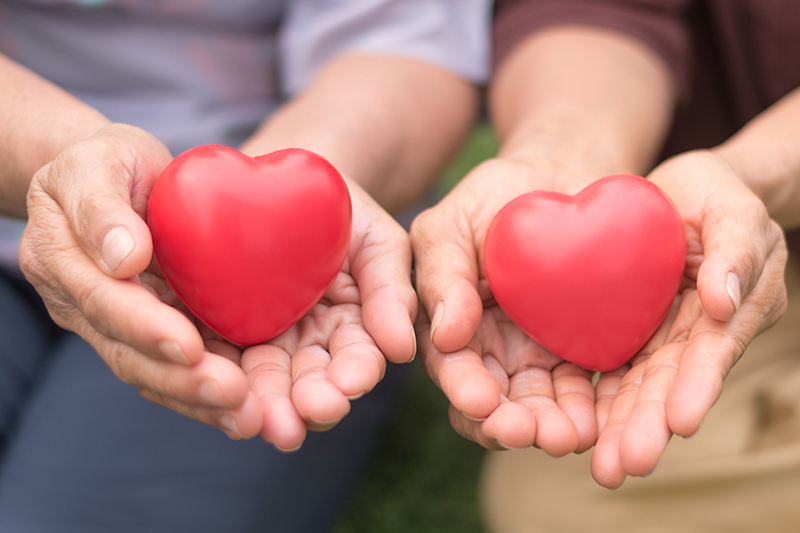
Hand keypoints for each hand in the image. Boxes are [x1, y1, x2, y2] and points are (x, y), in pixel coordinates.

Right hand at [20, 124, 262, 438]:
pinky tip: (246, 409)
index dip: (145, 327)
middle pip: (128, 353)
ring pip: (151, 372)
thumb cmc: (106, 162)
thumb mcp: (97, 161)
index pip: (104, 301)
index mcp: (62, 260)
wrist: (113, 178)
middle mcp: (83, 303)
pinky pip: (173, 368)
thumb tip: (124, 257)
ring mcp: (114, 324)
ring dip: (197, 399)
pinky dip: (204, 393)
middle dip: (180, 379)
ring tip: (246, 416)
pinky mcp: (148, 331)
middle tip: (233, 396)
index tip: (190, 345)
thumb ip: (102, 206)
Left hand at [241, 181, 417, 450]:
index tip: (349, 384)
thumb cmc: (340, 209)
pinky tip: (212, 391)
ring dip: (264, 406)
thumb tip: (403, 351)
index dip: (354, 373)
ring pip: (264, 384)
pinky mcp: (220, 335)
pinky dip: (215, 379)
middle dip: (307, 403)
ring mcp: (265, 343)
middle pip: (309, 383)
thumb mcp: (377, 241)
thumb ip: (392, 291)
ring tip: (261, 423)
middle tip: (304, 417)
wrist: (281, 178)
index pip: (358, 357)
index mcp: (352, 328)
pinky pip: (216, 361)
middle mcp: (309, 347)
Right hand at [411, 158, 597, 453]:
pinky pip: (589, 387)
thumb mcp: (454, 223)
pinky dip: (593, 408)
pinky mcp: (584, 350)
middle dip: (511, 423)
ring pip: (542, 404)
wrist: (563, 174)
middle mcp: (493, 350)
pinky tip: (602, 419)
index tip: (481, 402)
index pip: (453, 367)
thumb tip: (444, 337)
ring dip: (553, 425)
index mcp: (453, 326)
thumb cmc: (497, 194)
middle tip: (530, 433)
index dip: (465, 388)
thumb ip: (441, 274)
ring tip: (570, 436)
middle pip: (497, 401)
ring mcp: (539, 355)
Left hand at [591, 150, 787, 487]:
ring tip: (603, 468)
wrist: (680, 190)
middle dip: (649, 425)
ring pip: (641, 386)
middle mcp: (698, 332)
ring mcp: (663, 336)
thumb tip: (725, 305)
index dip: (696, 388)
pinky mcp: (630, 329)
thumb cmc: (716, 193)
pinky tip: (579, 429)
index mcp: (733, 308)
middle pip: (672, 384)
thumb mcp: (732, 208)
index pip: (713, 353)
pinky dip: (600, 399)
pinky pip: (613, 367)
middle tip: (623, 466)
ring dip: (622, 426)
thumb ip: (735, 250)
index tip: (678, 424)